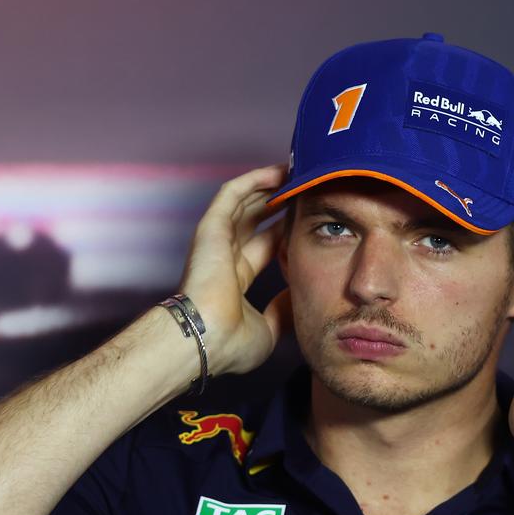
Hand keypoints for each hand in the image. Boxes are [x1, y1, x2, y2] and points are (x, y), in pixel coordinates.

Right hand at [175, 164, 292, 375]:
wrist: (205, 339)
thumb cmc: (230, 343)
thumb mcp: (270, 329)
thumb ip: (283, 310)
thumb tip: (299, 297)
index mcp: (234, 281)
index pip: (264, 246)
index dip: (285, 230)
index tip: (308, 218)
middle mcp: (224, 257)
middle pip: (254, 219)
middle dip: (278, 202)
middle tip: (305, 188)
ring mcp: (215, 241)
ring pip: (244, 202)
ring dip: (268, 185)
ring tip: (296, 172)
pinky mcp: (211, 227)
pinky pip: (233, 193)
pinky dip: (254, 180)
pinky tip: (278, 171)